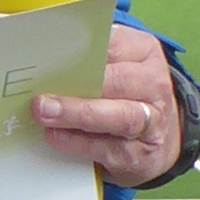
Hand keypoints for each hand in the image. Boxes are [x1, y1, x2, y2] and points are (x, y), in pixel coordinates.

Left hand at [36, 22, 185, 186]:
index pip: (115, 45)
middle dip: (80, 86)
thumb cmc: (126, 96)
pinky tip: (55, 135)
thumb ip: (89, 60)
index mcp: (146, 53)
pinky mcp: (139, 154)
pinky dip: (78, 142)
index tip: (51, 56)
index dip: (84, 52)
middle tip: (43, 95)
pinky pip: (108, 147)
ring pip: (120, 117)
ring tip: (45, 114)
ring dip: (77, 115)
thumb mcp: (117, 67)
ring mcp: (151, 122)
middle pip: (120, 82)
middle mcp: (154, 85)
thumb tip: (45, 58)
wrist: (157, 143)